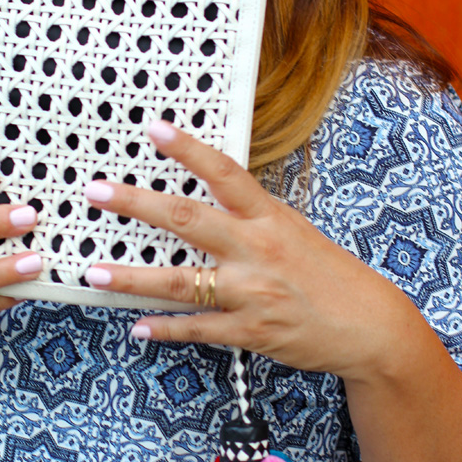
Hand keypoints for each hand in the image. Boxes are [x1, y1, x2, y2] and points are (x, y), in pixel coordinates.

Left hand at [82, 121, 412, 380]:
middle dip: (136, 204)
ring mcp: (251, 292)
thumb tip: (211, 190)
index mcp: (268, 217)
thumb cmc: (327, 272)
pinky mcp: (250, 331)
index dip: (188, 150)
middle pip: (186, 220)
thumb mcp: (293, 227)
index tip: (154, 129)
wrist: (368, 324)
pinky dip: (166, 329)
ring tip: (94, 272)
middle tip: (95, 192)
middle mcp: (256, 248)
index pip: (224, 174)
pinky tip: (138, 327)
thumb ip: (251, 213)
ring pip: (179, 282)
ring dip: (132, 278)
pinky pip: (198, 329)